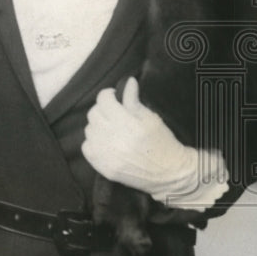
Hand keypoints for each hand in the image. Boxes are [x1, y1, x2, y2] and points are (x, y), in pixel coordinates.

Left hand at [82, 78, 198, 197]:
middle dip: (103, 109)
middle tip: (114, 113)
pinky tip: (106, 142)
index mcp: (127, 124)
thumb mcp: (151, 118)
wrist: (169, 173)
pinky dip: (93, 142)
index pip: (103, 100)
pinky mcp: (103, 167)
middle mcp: (113, 139)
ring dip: (98, 126)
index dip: (108, 95)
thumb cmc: (162, 143)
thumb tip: (128, 82)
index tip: (114, 97)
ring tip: (112, 129)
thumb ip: (134, 100)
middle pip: (93, 114)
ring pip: (89, 130)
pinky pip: (86, 147)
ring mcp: (106, 155)